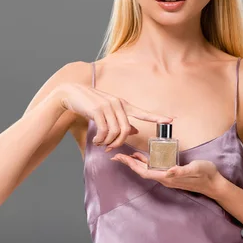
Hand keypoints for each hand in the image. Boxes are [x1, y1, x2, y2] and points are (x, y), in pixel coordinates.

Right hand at [57, 83, 173, 151]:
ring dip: (107, 142)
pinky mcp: (97, 110)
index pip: (142, 112)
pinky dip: (100, 140)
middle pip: (126, 130)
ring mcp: (108, 106)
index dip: (156, 117)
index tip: (170, 120)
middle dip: (118, 143)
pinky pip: (103, 131)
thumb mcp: (108, 111)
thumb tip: (134, 131)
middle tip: (109, 148)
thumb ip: (121, 120)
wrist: (72, 93)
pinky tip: (96, 141)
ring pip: (114, 132)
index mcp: (123, 104)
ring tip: (100, 143)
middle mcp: (118, 104)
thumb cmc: (90, 104)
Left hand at [111, 152, 220, 195]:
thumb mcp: (195, 169)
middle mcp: (165, 178)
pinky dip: (144, 161)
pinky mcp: (171, 173)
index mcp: (168, 176)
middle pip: (142, 171)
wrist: (214, 183)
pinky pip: (153, 168)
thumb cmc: (206, 174)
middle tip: (115, 154)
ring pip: (146, 169)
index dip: (131, 164)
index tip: (119, 157)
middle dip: (128, 163)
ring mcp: (167, 176)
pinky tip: (142, 156)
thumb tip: (169, 171)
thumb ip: (182, 171)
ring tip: (124, 154)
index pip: (144, 171)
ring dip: (134, 162)